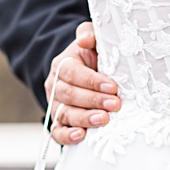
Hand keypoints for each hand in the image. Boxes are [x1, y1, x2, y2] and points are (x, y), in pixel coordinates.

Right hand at [45, 21, 120, 145]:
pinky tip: (80, 136)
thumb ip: (90, 34)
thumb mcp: (93, 40)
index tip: (112, 87)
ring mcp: (55, 104)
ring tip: (103, 120)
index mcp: (62, 64)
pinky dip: (66, 136)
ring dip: (84, 118)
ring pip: (64, 113)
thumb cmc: (93, 56)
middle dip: (92, 100)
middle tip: (115, 104)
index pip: (71, 72)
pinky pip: (57, 132)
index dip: (91, 80)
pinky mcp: (58, 122)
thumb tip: (84, 40)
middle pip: (68, 94)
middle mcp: (55, 84)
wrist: (85, 72)